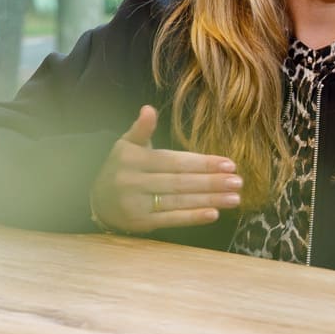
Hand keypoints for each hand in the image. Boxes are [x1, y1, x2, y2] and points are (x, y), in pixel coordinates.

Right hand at [90, 106, 241, 233]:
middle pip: (180, 182)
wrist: (96, 200)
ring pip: (178, 201)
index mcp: (133, 159)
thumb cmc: (121, 168)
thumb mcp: (126, 145)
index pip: (175, 161)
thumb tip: (148, 109)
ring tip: (234, 198)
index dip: (202, 163)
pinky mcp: (140, 224)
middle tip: (238, 181)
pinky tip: (214, 214)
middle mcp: (133, 181)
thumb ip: (141, 130)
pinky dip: (193, 217)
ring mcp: (135, 204)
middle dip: (211, 182)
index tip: (229, 164)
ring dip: (209, 200)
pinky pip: (170, 219)